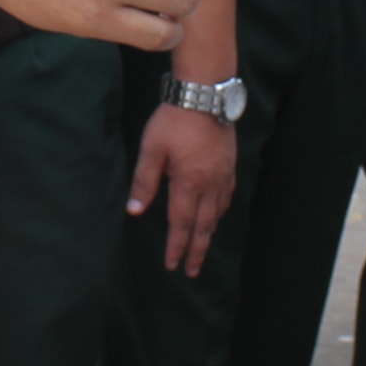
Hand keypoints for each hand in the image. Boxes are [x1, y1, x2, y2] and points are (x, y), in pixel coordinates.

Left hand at [127, 104, 236, 272]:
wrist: (205, 94)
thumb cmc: (174, 120)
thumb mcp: (152, 149)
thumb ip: (144, 181)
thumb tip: (135, 211)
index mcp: (188, 183)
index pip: (181, 223)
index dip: (176, 246)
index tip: (172, 265)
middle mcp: (210, 184)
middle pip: (204, 225)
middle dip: (197, 250)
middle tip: (192, 271)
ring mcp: (223, 175)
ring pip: (217, 213)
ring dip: (209, 234)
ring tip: (203, 248)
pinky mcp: (229, 164)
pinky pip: (226, 197)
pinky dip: (220, 212)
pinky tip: (217, 214)